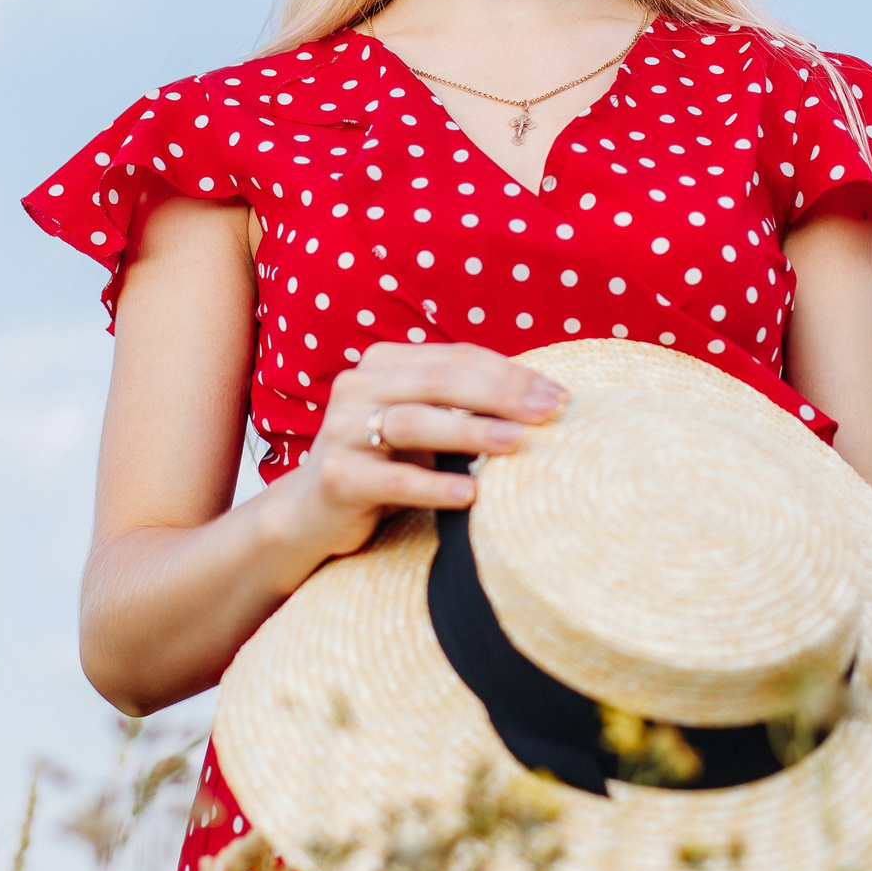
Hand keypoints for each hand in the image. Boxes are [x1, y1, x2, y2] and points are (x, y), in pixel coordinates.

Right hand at [258, 341, 567, 575]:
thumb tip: (543, 399)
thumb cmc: (385, 464)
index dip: (510, 372)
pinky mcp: (335, 477)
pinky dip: (433, 485)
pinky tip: (470, 494)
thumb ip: (462, 405)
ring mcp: (341, 431)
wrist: (313, 512)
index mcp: (383, 364)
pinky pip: (391, 480)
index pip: (456, 358)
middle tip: (548, 411)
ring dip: (471, 432)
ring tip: (517, 442)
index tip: (558, 393)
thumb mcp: (422, 425)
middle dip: (500, 394)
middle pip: (438, 381)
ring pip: (414, 423)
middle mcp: (357, 387)